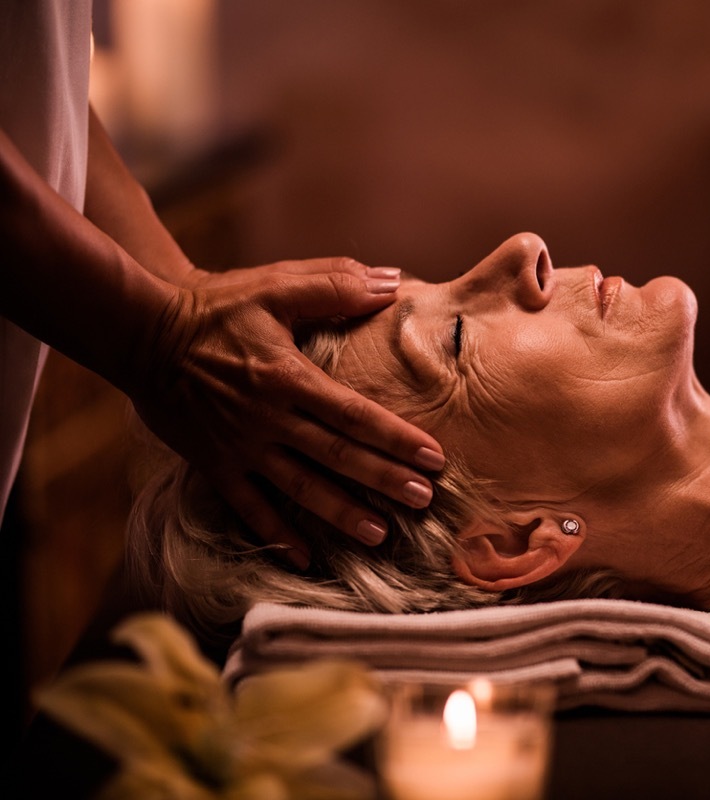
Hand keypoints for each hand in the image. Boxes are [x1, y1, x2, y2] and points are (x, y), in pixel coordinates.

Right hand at [130, 258, 444, 567]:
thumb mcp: (276, 285)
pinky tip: (306, 557)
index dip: (396, 437)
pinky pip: (248, 508)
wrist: (143, 333)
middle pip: (336, 457)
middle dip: (384, 480)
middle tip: (423, 500)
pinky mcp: (214, 464)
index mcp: (288, 377)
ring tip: (379, 534)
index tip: (434, 458)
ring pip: (299, 489)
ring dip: (341, 513)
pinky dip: (276, 534)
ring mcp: (240, 447)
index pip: (354, 414)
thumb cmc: (217, 307)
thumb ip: (336, 285)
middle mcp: (268, 419)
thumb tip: (394, 282)